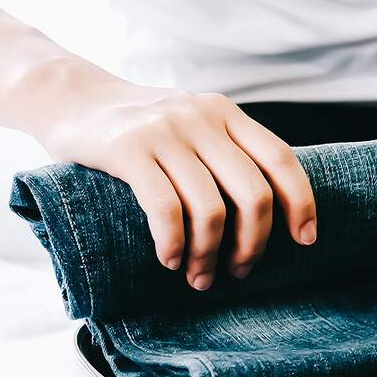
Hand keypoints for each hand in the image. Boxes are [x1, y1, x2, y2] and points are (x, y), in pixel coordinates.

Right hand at [28, 59, 316, 289]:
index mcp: (224, 113)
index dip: (301, 203)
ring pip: (211, 209)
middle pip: (253, 193)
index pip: (281, 159)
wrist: (71, 98)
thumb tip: (268, 209)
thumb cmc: (137, 126)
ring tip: (199, 278)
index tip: (306, 240)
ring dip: (210, 256)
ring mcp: (164, 132)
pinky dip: (174, 245)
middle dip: (253, 244)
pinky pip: (166, 209)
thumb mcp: (190, 122)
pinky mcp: (127, 150)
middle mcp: (201, 118)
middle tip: (240, 272)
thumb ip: (224, 149)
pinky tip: (171, 260)